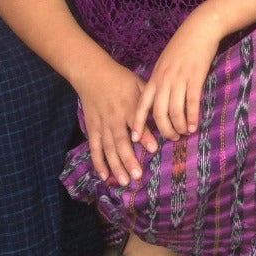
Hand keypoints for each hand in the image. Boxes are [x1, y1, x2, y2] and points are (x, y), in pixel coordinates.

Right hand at [77, 55, 157, 187]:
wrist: (93, 74)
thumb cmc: (121, 79)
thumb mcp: (138, 84)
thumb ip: (149, 100)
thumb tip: (164, 115)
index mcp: (128, 105)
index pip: (137, 123)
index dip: (145, 136)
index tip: (154, 149)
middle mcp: (115, 117)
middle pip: (121, 141)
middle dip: (129, 159)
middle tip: (137, 176)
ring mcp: (102, 124)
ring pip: (108, 148)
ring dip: (116, 165)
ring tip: (124, 181)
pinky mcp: (92, 128)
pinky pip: (95, 148)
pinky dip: (98, 162)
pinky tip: (105, 175)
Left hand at [130, 9, 218, 143]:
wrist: (199, 28)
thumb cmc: (183, 45)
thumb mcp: (165, 61)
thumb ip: (160, 79)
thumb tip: (156, 97)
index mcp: (155, 77)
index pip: (142, 104)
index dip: (138, 123)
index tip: (134, 138)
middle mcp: (164, 80)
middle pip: (159, 113)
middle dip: (164, 130)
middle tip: (172, 138)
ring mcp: (180, 79)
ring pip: (175, 111)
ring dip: (180, 126)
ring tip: (185, 132)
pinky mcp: (195, 77)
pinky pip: (191, 103)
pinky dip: (192, 117)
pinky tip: (195, 125)